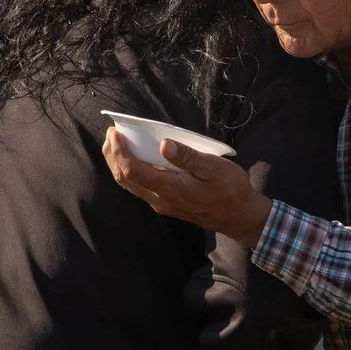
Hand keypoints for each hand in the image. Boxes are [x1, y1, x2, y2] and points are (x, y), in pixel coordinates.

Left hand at [102, 128, 273, 247]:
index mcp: (169, 188)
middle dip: (112, 156)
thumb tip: (163, 144)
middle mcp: (160, 199)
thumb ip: (187, 156)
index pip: (132, 169)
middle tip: (110, 136)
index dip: (119, 151)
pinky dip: (131, 172)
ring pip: (130, 185)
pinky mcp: (167, 205)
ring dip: (119, 165)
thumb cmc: (230, 189)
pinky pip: (140, 188)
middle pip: (124, 178)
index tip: (115, 132)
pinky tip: (136, 159)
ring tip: (116, 145)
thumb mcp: (213, 167)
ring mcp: (162, 204)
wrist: (239, 217)